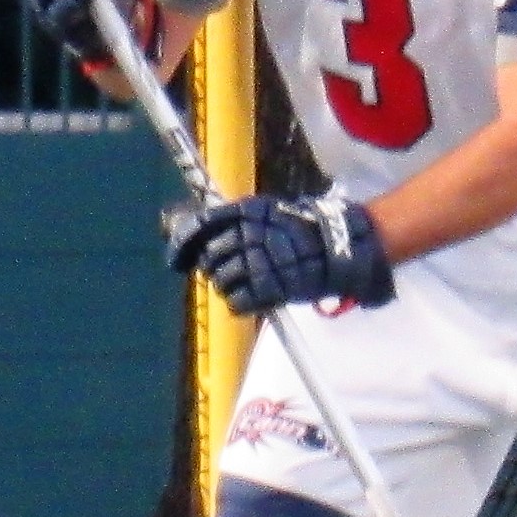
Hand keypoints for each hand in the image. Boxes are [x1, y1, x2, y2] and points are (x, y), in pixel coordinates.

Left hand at [165, 195, 396, 315]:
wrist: (340, 245)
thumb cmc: (304, 229)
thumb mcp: (268, 213)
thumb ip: (237, 223)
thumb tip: (203, 240)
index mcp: (246, 212)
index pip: (200, 227)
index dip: (182, 246)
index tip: (176, 260)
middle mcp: (247, 234)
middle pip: (210, 258)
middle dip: (214, 269)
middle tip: (229, 273)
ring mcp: (257, 261)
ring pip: (221, 281)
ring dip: (228, 288)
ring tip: (245, 286)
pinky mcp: (268, 287)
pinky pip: (237, 302)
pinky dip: (240, 304)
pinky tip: (250, 301)